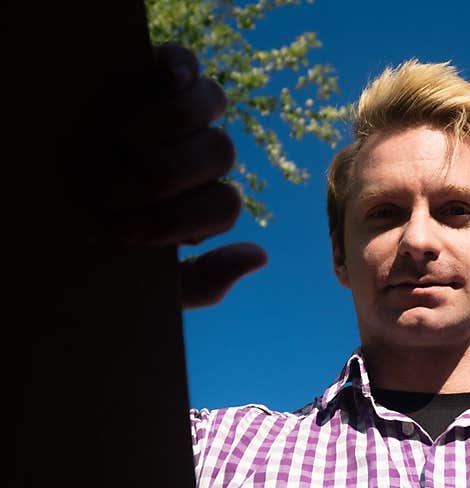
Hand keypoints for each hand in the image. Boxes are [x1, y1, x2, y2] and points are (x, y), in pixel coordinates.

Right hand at [98, 43, 266, 308]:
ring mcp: (181, 115)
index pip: (225, 205)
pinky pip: (183, 62)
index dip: (182, 219)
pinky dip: (178, 66)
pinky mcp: (156, 77)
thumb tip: (259, 255)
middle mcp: (199, 158)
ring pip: (211, 103)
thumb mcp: (149, 283)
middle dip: (163, 175)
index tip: (126, 235)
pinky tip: (168, 80)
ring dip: (168, 123)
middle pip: (220, 153)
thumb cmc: (100, 249)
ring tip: (120, 143)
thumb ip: (204, 283)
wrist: (50, 212)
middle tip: (111, 191)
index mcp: (203, 203)